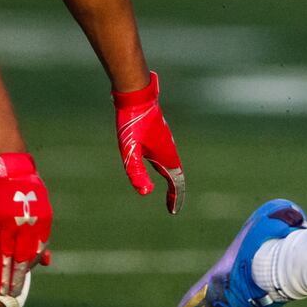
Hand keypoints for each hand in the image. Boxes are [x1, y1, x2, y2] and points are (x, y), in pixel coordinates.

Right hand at [0, 152, 51, 296]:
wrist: (7, 163)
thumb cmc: (24, 188)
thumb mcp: (40, 209)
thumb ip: (41, 237)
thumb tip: (47, 262)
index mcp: (42, 220)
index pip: (36, 251)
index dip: (28, 270)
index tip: (20, 284)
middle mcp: (27, 221)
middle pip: (22, 256)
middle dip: (17, 277)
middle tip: (12, 294)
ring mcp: (9, 219)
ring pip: (7, 252)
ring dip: (4, 273)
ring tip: (1, 289)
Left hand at [112, 71, 185, 213]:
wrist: (137, 96)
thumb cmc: (132, 123)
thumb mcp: (130, 151)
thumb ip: (136, 172)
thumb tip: (146, 192)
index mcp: (166, 155)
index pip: (176, 182)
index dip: (176, 197)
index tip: (173, 210)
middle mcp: (169, 149)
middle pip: (176, 174)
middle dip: (175, 191)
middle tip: (172, 205)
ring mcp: (164, 141)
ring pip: (171, 164)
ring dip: (172, 178)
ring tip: (169, 189)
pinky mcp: (158, 134)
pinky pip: (165, 156)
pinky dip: (165, 167)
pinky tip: (157, 165)